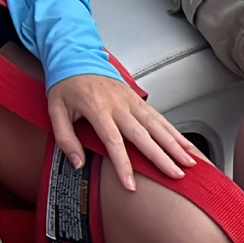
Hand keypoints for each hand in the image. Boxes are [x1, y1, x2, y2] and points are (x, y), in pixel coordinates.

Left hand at [47, 73, 200, 191]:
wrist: (76, 58)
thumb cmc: (66, 86)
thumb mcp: (55, 111)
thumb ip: (65, 138)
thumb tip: (77, 163)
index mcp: (97, 109)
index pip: (113, 141)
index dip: (123, 164)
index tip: (131, 185)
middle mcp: (118, 105)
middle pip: (143, 135)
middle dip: (161, 157)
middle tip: (176, 175)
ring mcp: (130, 101)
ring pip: (156, 125)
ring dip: (174, 144)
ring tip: (188, 162)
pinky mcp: (137, 99)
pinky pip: (159, 117)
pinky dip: (174, 131)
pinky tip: (186, 144)